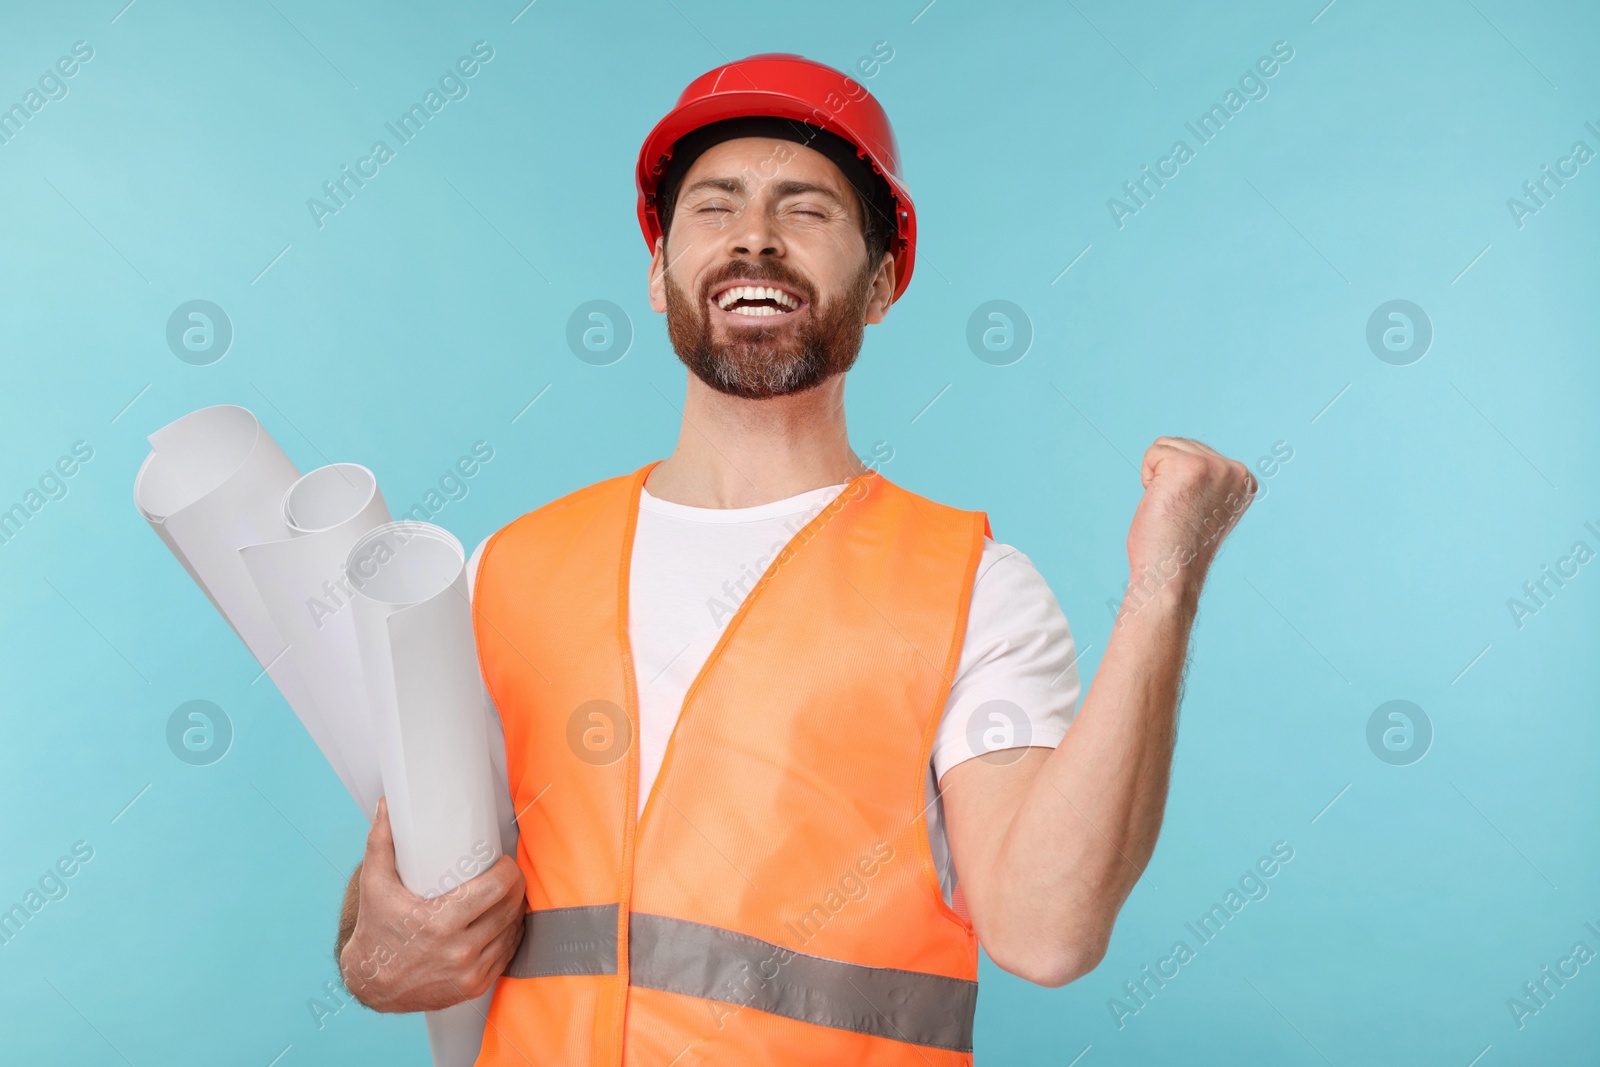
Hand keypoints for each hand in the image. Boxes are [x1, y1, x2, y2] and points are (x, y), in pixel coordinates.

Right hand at [338, 797, 526, 1012]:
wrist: (371, 984)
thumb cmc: (376, 929)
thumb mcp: (374, 884)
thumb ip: (381, 842)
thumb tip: (388, 804)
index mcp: (440, 923)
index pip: (496, 889)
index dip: (508, 871)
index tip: (503, 862)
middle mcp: (459, 951)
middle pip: (508, 908)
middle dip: (514, 887)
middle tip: (508, 874)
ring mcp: (469, 972)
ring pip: (511, 931)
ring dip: (515, 911)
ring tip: (508, 895)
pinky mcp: (474, 987)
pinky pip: (505, 956)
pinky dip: (509, 937)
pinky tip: (506, 923)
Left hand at [1122, 437, 1255, 612]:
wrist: (1170, 576)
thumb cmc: (1179, 548)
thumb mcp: (1207, 506)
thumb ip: (1209, 481)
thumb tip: (1197, 458)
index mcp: (1244, 480)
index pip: (1198, 453)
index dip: (1182, 483)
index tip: (1191, 514)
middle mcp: (1236, 470)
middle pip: (1182, 445)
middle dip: (1169, 478)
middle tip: (1178, 513)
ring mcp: (1215, 466)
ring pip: (1166, 447)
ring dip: (1158, 479)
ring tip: (1172, 509)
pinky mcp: (1189, 466)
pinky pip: (1152, 453)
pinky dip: (1148, 479)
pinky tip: (1162, 504)